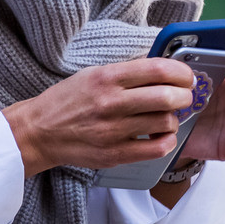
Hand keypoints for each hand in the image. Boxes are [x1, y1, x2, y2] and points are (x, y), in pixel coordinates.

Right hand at [2, 58, 196, 178]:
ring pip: (165, 123)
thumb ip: (126, 72)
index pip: (158, 70)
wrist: (38, 132)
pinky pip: (156, 149)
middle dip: (184, 96)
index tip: (186, 76)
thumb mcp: (93, 75)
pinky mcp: (114, 154)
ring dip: (174, 119)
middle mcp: (111, 103)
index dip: (181, 72)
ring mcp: (113, 131)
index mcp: (107, 78)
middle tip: (184, 97)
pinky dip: (167, 141)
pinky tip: (161, 136)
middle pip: (167, 97)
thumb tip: (162, 68)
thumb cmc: (66, 101)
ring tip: (166, 117)